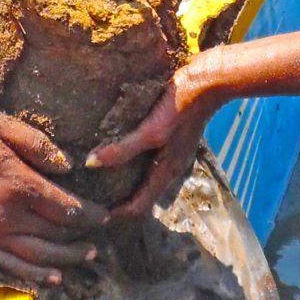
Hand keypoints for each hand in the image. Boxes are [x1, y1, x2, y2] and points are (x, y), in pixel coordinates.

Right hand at [0, 115, 100, 286]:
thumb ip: (35, 142)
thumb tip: (66, 166)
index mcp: (16, 182)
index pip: (65, 207)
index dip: (89, 214)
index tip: (104, 214)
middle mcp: (7, 215)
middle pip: (57, 235)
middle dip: (83, 236)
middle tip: (101, 235)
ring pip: (39, 256)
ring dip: (67, 259)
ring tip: (86, 256)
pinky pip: (12, 267)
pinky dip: (36, 276)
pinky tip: (53, 278)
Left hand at [84, 57, 221, 221]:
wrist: (208, 83)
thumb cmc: (180, 107)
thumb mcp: (151, 131)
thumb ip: (123, 149)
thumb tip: (91, 164)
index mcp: (167, 172)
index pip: (140, 207)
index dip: (119, 214)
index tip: (96, 216)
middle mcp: (171, 168)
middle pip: (144, 196)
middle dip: (121, 201)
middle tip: (95, 199)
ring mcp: (174, 154)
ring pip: (147, 179)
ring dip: (128, 183)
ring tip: (103, 178)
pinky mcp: (173, 139)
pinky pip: (151, 161)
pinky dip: (135, 165)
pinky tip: (121, 151)